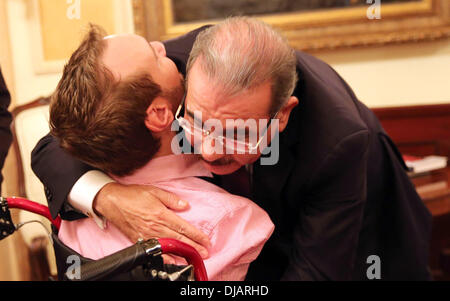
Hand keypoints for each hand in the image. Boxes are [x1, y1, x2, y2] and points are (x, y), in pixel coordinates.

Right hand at [93, 182, 210, 257]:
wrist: (111, 201)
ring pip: (168, 247)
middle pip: (179, 239)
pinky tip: (172, 260)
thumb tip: (185, 205)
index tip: (206, 240)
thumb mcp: (154, 191)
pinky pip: (154, 250)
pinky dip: (164, 257)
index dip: (196, 235)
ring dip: (182, 253)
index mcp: (161, 214)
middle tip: (205, 252)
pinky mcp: (139, 239)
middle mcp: (155, 227)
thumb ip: (171, 199)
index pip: (184, 228)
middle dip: (194, 247)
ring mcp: (147, 235)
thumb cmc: (132, 195)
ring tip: (193, 257)